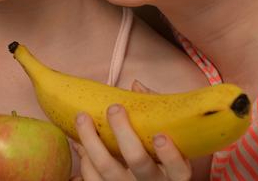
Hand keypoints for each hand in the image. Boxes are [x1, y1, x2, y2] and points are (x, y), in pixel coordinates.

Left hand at [73, 104, 191, 180]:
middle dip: (123, 132)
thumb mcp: (169, 140)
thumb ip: (157, 114)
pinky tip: (79, 142)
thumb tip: (136, 86)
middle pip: (136, 160)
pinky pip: (92, 179)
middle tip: (113, 108)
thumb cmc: (159, 159)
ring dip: (91, 141)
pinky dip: (83, 159)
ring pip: (107, 169)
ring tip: (82, 118)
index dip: (170, 156)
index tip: (160, 136)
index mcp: (174, 174)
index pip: (179, 170)